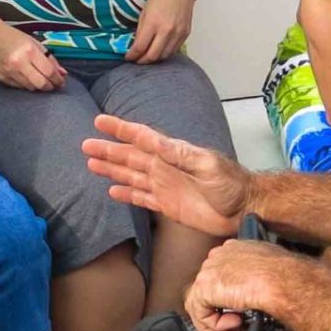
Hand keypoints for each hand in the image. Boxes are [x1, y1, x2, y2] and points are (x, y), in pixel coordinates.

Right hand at [0, 24, 67, 91]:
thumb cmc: (13, 37)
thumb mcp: (34, 43)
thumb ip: (49, 58)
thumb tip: (62, 73)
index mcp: (29, 51)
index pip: (49, 71)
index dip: (58, 79)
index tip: (61, 81)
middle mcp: (19, 63)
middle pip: (41, 83)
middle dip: (50, 86)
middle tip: (53, 85)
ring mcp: (9, 72)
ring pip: (30, 88)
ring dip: (38, 86)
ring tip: (40, 80)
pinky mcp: (2, 78)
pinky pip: (19, 87)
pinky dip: (27, 85)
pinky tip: (28, 79)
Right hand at [83, 113, 251, 237]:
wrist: (244, 209)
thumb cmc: (231, 184)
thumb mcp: (207, 164)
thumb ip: (179, 155)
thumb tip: (153, 142)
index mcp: (173, 154)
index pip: (142, 138)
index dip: (121, 130)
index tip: (101, 121)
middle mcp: (164, 168)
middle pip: (130, 157)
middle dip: (109, 151)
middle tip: (86, 145)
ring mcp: (164, 187)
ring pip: (131, 176)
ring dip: (112, 170)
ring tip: (91, 164)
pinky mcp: (167, 206)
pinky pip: (141, 198)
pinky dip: (126, 194)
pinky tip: (112, 190)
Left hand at [126, 0, 198, 63]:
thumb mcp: (144, 12)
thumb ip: (140, 30)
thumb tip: (136, 46)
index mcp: (153, 23)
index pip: (140, 47)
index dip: (132, 55)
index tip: (128, 57)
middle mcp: (166, 30)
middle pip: (152, 56)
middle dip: (142, 61)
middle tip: (136, 60)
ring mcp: (178, 33)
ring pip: (164, 56)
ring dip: (154, 59)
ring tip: (147, 56)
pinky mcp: (185, 34)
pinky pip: (174, 50)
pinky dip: (165, 53)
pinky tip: (159, 50)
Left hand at [184, 239, 312, 330]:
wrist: (282, 281)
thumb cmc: (285, 276)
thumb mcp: (270, 273)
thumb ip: (256, 278)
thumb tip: (253, 292)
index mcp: (234, 249)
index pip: (219, 275)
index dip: (227, 297)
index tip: (238, 309)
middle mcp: (218, 256)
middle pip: (207, 289)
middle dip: (219, 311)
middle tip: (236, 323)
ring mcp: (209, 270)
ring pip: (200, 303)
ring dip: (216, 322)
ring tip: (234, 327)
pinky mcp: (204, 287)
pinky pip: (200, 313)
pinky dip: (214, 326)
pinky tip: (233, 325)